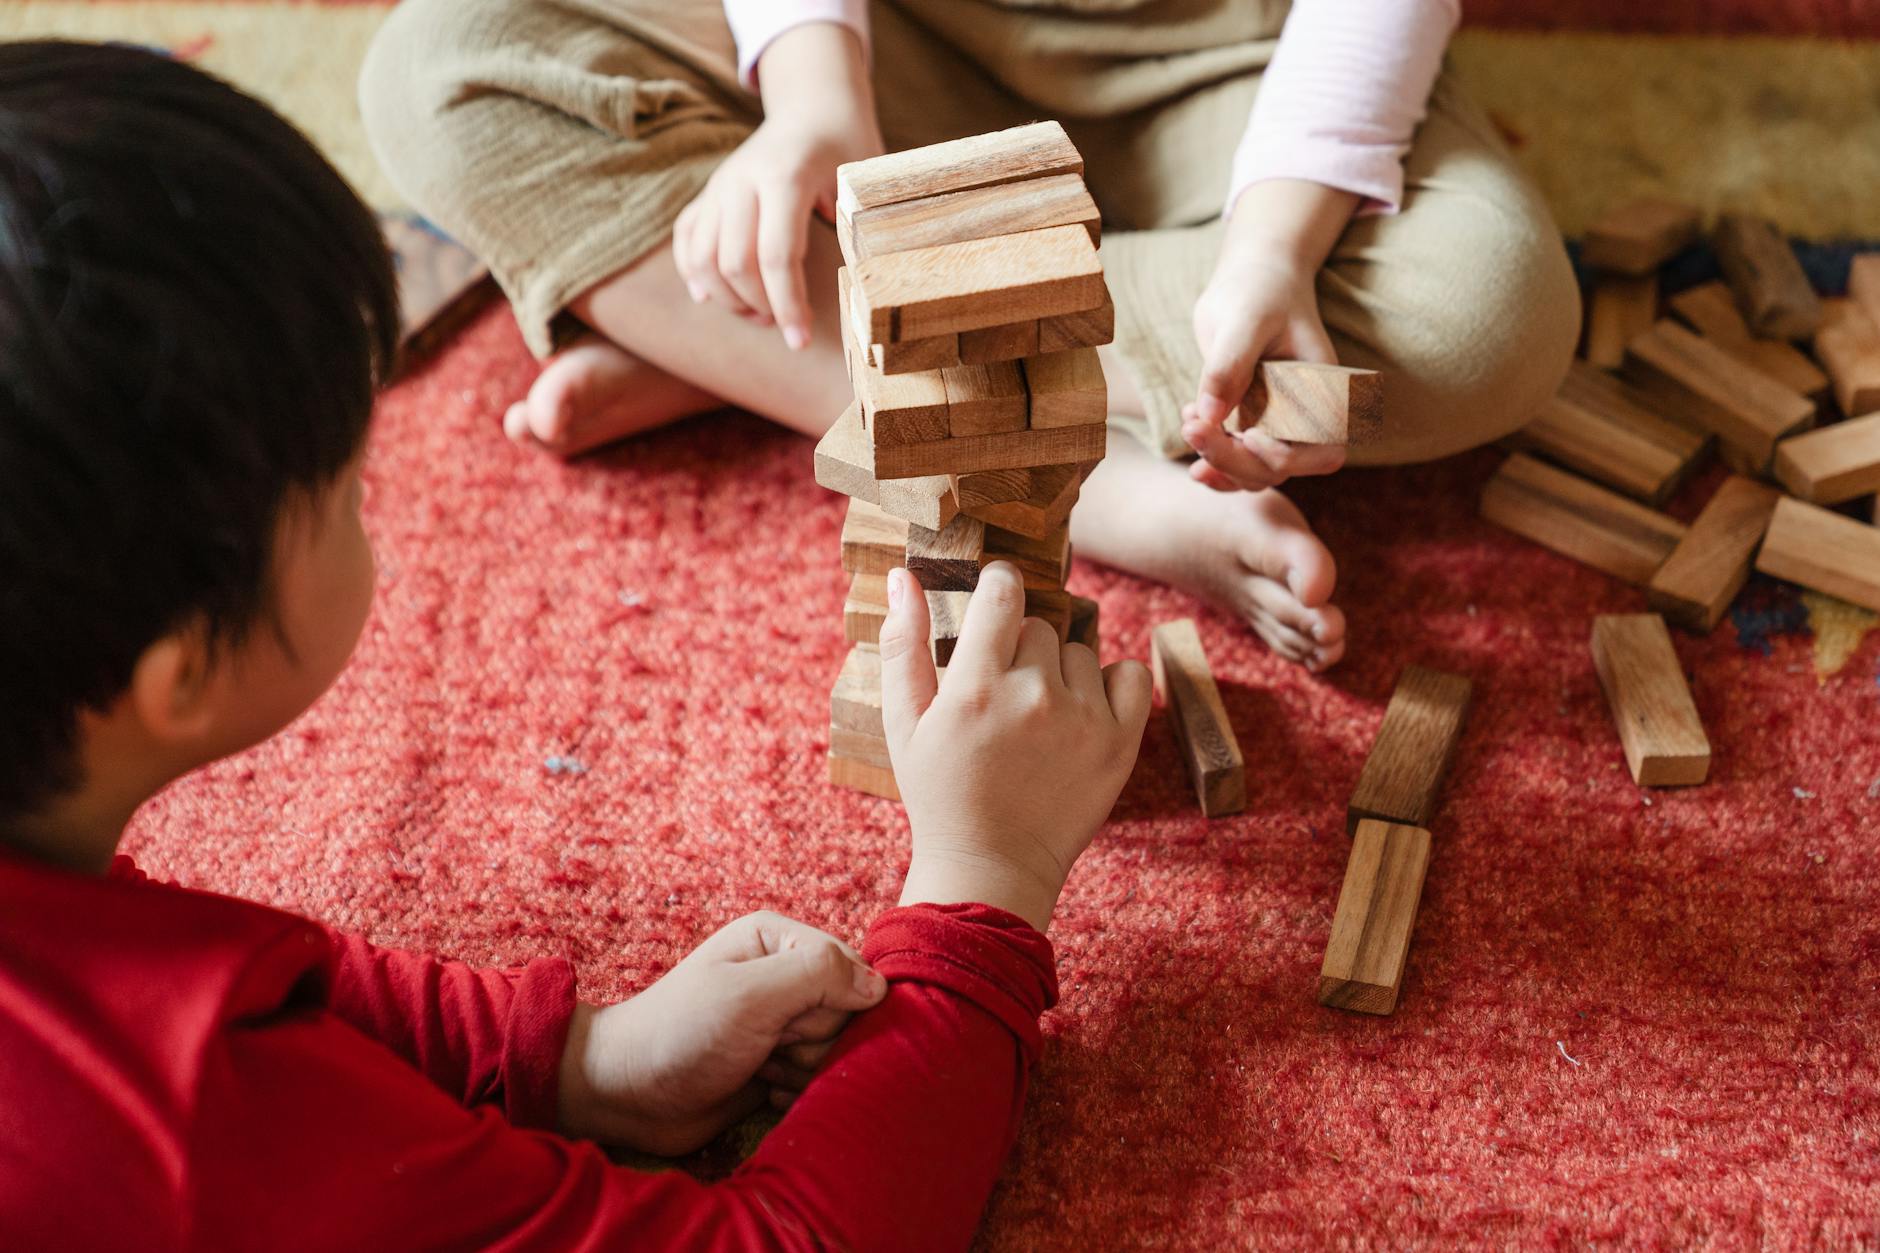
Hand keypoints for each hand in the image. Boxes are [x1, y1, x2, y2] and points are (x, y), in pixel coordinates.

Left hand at [557, 912, 887, 1154]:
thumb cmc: (682, 1033)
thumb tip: (879, 987)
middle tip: (767, 1045)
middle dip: (811, 1039)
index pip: (851, 968)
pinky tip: (763, 1089)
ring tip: (759, 1067)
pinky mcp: (777, 1062)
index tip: (789, 1019)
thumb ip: (819, 975)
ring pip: (836, 1048)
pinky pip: (818, 1077)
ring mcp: (781, 1020)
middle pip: (847, 1012)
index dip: (832, 1003)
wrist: (629, 1094)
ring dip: (802, 1068)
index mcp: (777, 938)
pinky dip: (795, 1090)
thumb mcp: (751, 994)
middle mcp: (784, 974)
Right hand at [672, 26, 880, 349]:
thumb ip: (859, 227)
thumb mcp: (864, 180)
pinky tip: (712, 298)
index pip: (776, 255)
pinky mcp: (708, 192)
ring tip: (759, 314)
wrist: (815, 105)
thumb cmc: (848, 147)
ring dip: (727, 298)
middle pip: (734, 263)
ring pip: (703, 257)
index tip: (801, 340)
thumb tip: (862, 292)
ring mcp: (720, 185)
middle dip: (759, 306)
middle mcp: (742, 179)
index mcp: (785, 175)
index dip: (788, 305)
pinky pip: (686, 239)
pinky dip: (693, 273)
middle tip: (786, 325)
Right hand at [878, 564, 1150, 931]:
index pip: (1002, 593)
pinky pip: (1129, 674)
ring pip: (1079, 651)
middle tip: (1003, 696)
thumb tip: (902, 576)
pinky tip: (1083, 712)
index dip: (998, 586)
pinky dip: (1112, 684)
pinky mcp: (1120, 743)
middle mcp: (1033, 696)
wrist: (992, 867)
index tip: (995, 599)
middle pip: (1038, 627)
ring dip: (1059, 672)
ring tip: (1036, 718)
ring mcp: (1083, 719)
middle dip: (1020, 649)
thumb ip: (903, 645)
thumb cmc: (939, 793)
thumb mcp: (903, 722)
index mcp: (976, 686)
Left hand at [1184, 179, 1361, 491]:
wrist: (1253, 277)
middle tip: (1191, 428)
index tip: (1244, 433)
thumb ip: (1229, 366)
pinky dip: (1211, 456)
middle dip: (1232, 460)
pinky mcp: (1252, 422)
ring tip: (1188, 423)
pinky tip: (1190, 423)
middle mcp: (1307, 416)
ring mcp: (1278, 423)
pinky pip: (1236, 460)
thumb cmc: (1259, 289)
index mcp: (1326, 393)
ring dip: (1218, 461)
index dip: (1282, 456)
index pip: (1320, 453)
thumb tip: (1209, 416)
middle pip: (1278, 470)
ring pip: (1254, 473)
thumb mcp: (1245, 319)